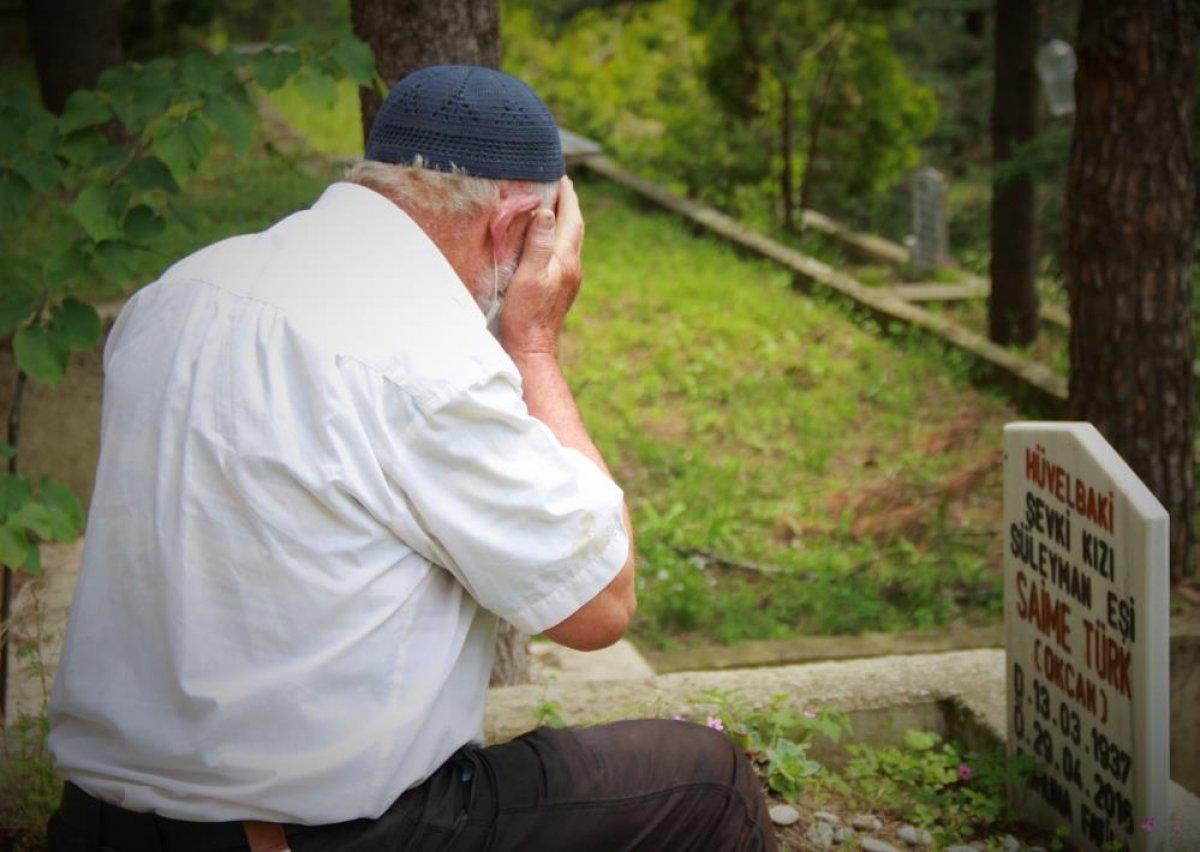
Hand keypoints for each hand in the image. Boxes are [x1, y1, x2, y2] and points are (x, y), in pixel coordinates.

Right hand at [499, 175, 584, 358]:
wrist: (531, 350)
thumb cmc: (525, 316)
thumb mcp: (529, 276)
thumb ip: (538, 244)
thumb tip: (547, 211)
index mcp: (565, 260)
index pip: (571, 219)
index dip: (567, 197)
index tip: (561, 176)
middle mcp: (572, 268)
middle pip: (573, 228)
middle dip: (567, 205)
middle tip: (558, 186)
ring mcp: (568, 280)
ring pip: (568, 241)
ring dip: (562, 221)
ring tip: (551, 207)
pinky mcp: (560, 289)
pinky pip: (561, 254)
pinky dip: (555, 239)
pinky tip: (545, 241)